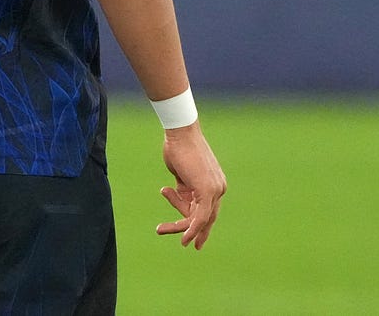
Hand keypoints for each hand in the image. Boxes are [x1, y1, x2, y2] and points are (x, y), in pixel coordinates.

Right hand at [157, 121, 225, 249]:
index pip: (206, 210)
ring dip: (179, 227)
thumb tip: (181, 197)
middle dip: (195, 232)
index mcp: (215, 183)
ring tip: (159, 229)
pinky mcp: (208, 191)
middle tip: (185, 244)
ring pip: (199, 219)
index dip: (199, 225)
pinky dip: (192, 229)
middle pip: (206, 218)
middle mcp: (219, 188)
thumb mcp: (182, 174)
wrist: (179, 133)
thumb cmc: (178, 148)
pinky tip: (183, 239)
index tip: (190, 238)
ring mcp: (215, 190)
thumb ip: (184, 188)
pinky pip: (200, 217)